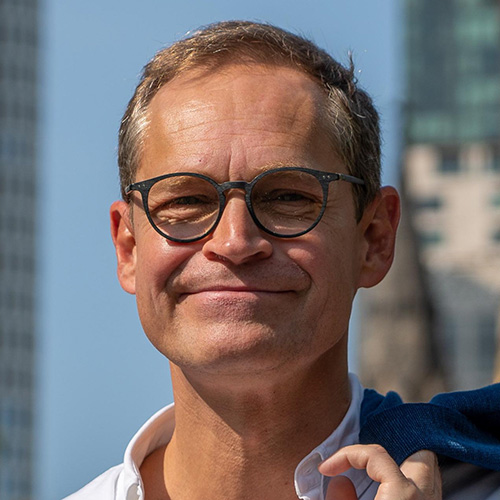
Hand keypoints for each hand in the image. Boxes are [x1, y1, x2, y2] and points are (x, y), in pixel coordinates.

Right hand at [318, 445, 440, 499]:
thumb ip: (342, 498)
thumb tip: (339, 482)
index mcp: (404, 494)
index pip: (374, 454)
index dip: (346, 455)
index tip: (326, 468)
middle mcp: (426, 498)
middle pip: (422, 453)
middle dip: (395, 445)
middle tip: (366, 457)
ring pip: (430, 472)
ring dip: (406, 464)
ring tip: (379, 470)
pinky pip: (428, 492)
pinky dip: (410, 483)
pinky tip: (390, 491)